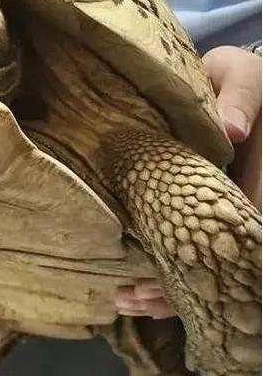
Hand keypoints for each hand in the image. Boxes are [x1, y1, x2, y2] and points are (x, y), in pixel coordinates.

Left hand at [116, 44, 261, 318]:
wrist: (223, 87)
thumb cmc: (235, 80)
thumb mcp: (242, 75)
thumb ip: (243, 95)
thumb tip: (232, 130)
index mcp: (254, 184)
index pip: (245, 228)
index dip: (216, 261)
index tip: (179, 280)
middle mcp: (240, 207)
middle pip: (221, 263)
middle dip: (183, 287)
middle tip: (134, 298)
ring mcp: (217, 214)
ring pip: (201, 266)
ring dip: (168, 289)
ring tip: (125, 300)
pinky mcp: (192, 213)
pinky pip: (181, 248)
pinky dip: (160, 271)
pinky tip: (131, 288)